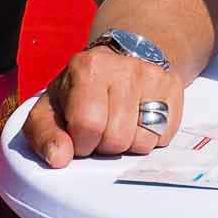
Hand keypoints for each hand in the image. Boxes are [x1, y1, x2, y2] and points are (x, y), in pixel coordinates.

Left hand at [23, 45, 183, 166]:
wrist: (117, 59)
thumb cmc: (79, 90)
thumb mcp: (50, 109)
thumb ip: (45, 136)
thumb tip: (59, 158)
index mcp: (88, 67)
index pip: (88, 125)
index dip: (81, 141)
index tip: (79, 133)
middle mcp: (124, 67)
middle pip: (118, 138)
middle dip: (105, 144)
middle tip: (101, 127)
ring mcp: (153, 75)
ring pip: (143, 141)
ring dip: (128, 143)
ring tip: (118, 123)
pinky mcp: (173, 86)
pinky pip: (164, 136)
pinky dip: (150, 137)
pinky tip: (137, 119)